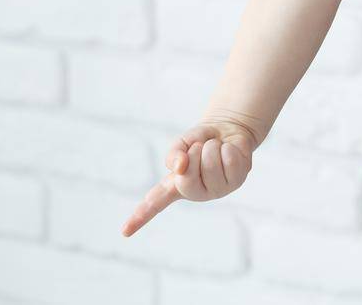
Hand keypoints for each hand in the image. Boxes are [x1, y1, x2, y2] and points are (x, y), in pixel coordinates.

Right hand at [120, 119, 258, 236]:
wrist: (227, 131)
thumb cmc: (200, 141)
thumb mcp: (181, 143)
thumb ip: (174, 154)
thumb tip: (180, 167)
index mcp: (177, 186)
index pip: (155, 203)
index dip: (140, 216)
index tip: (124, 232)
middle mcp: (196, 193)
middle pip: (187, 178)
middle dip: (194, 154)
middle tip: (200, 149)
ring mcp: (218, 190)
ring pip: (210, 164)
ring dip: (212, 147)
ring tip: (215, 149)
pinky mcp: (237, 182)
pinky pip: (229, 159)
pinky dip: (228, 147)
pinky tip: (229, 151)